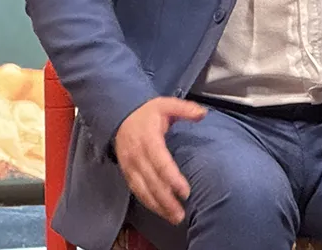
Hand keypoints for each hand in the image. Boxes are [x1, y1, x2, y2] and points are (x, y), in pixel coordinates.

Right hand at [114, 97, 206, 224]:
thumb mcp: (166, 104)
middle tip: (181, 213)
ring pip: (142, 190)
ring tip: (174, 217)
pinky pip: (136, 190)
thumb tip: (203, 114)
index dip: (172, 178)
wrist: (119, 116)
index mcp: (148, 139)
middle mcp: (136, 155)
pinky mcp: (127, 172)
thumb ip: (185, 109)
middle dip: (166, 199)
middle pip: (151, 181)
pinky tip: (160, 211)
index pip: (160, 162)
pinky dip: (148, 202)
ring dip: (157, 205)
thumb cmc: (146, 113)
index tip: (185, 192)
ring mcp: (130, 165)